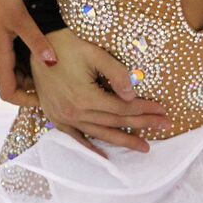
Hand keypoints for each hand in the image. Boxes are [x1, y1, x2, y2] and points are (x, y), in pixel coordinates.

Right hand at [0, 0, 57, 107]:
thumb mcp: (22, 19)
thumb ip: (37, 42)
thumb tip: (53, 63)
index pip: (7, 92)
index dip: (25, 100)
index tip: (45, 99)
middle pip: (10, 82)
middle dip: (30, 86)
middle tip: (56, 80)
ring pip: (9, 69)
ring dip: (26, 71)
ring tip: (51, 64)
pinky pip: (6, 56)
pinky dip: (21, 59)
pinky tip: (38, 47)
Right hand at [28, 29, 172, 155]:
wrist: (39, 45)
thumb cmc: (69, 45)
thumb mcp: (96, 54)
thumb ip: (116, 75)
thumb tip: (132, 95)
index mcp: (85, 97)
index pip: (122, 107)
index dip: (144, 109)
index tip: (162, 111)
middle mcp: (74, 112)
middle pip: (115, 122)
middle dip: (142, 124)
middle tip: (164, 126)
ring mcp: (63, 117)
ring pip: (98, 133)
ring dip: (122, 140)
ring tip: (142, 147)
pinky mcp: (56, 118)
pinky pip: (76, 137)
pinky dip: (91, 147)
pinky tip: (105, 157)